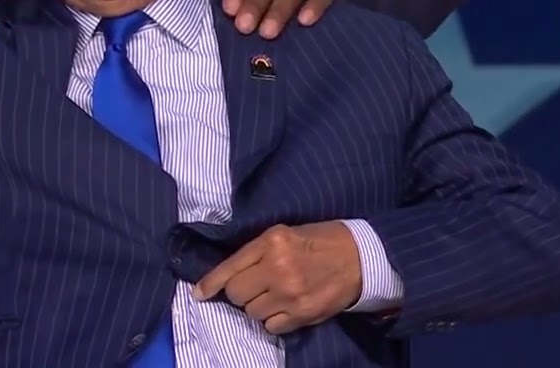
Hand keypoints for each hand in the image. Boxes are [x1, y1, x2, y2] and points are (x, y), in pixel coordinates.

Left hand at [192, 222, 362, 334]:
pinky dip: (273, 320)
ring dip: (258, 306)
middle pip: (236, 294)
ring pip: (251, 313)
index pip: (230, 268)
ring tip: (275, 294)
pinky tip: (285, 307)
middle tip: (256, 284)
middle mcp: (277, 269)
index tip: (198, 294)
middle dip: (241, 291)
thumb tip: (229, 273)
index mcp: (271, 243)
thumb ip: (257, 251)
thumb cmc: (320, 240)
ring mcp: (289, 294)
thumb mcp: (284, 233)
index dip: (210, 283)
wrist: (360, 257)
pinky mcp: (302, 314)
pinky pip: (271, 326)